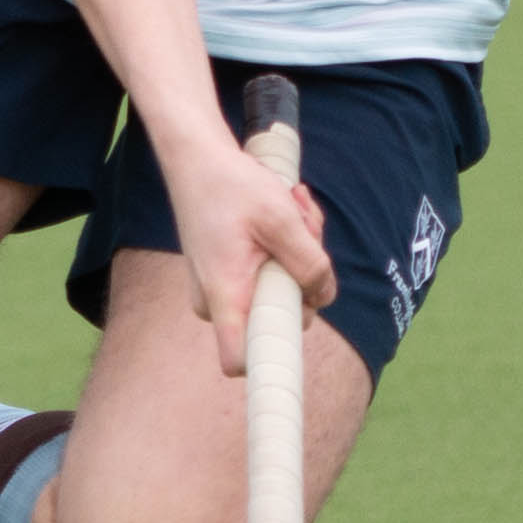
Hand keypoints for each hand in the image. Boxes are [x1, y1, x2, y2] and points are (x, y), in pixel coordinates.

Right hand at [166, 126, 335, 376]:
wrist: (197, 158)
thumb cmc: (234, 186)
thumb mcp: (284, 220)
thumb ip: (310, 264)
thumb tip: (324, 296)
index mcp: (225, 296)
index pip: (239, 361)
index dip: (270, 365)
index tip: (295, 354)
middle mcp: (217, 301)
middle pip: (279, 314)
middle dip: (304, 273)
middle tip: (306, 227)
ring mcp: (220, 288)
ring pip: (279, 288)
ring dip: (299, 252)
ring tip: (292, 209)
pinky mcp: (227, 273)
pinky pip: (268, 273)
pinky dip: (284, 246)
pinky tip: (285, 211)